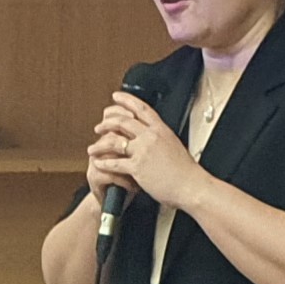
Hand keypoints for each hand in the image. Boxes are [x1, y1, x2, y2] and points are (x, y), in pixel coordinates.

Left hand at [89, 94, 203, 208]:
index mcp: (161, 130)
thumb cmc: (186, 172)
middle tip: (100, 125)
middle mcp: (151, 137)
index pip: (141, 108)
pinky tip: (98, 163)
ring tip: (93, 147)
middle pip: (122, 121)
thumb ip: (161, 139)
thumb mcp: (175, 146)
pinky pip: (114, 163)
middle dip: (107, 122)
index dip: (126, 100)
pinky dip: (103, 163)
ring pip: (114, 141)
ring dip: (100, 143)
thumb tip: (155, 139)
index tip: (116, 97)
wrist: (191, 186)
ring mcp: (143, 151)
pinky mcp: (137, 167)